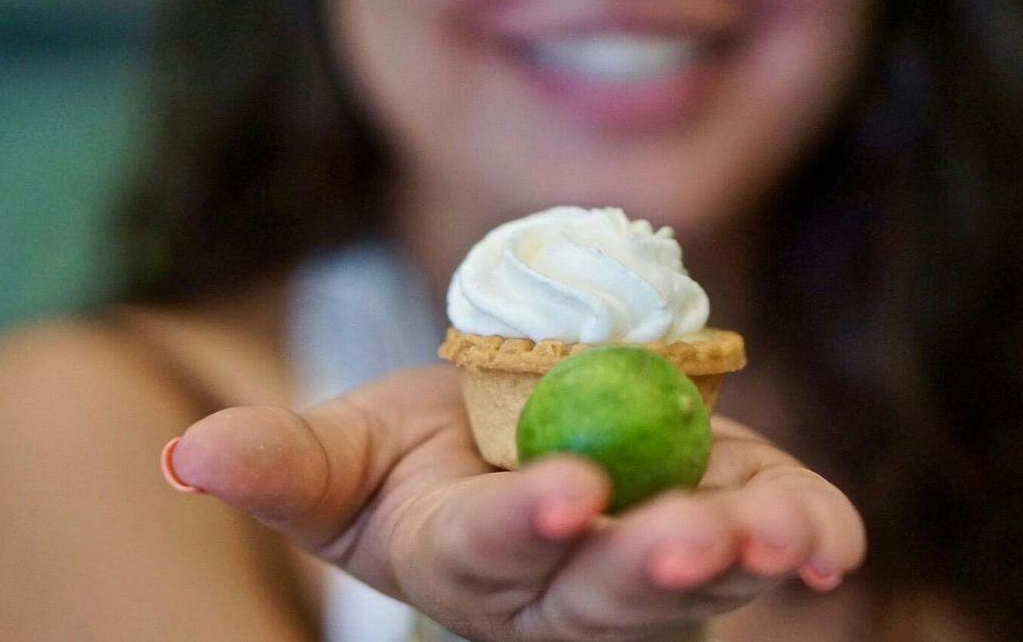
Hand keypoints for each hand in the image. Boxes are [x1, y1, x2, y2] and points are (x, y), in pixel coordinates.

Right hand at [164, 366, 865, 641]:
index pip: (492, 549)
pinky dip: (809, 533)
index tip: (566, 492)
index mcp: (467, 554)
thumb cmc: (414, 451)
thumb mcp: (345, 452)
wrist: (508, 438)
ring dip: (748, 556)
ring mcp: (648, 547)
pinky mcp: (716, 504)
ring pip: (699, 572)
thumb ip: (283, 463)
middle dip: (646, 567)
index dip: (525, 525)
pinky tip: (833, 541)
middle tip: (690, 539)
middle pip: (607, 585)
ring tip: (789, 539)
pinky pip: (769, 529)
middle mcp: (565, 575)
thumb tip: (189, 455)